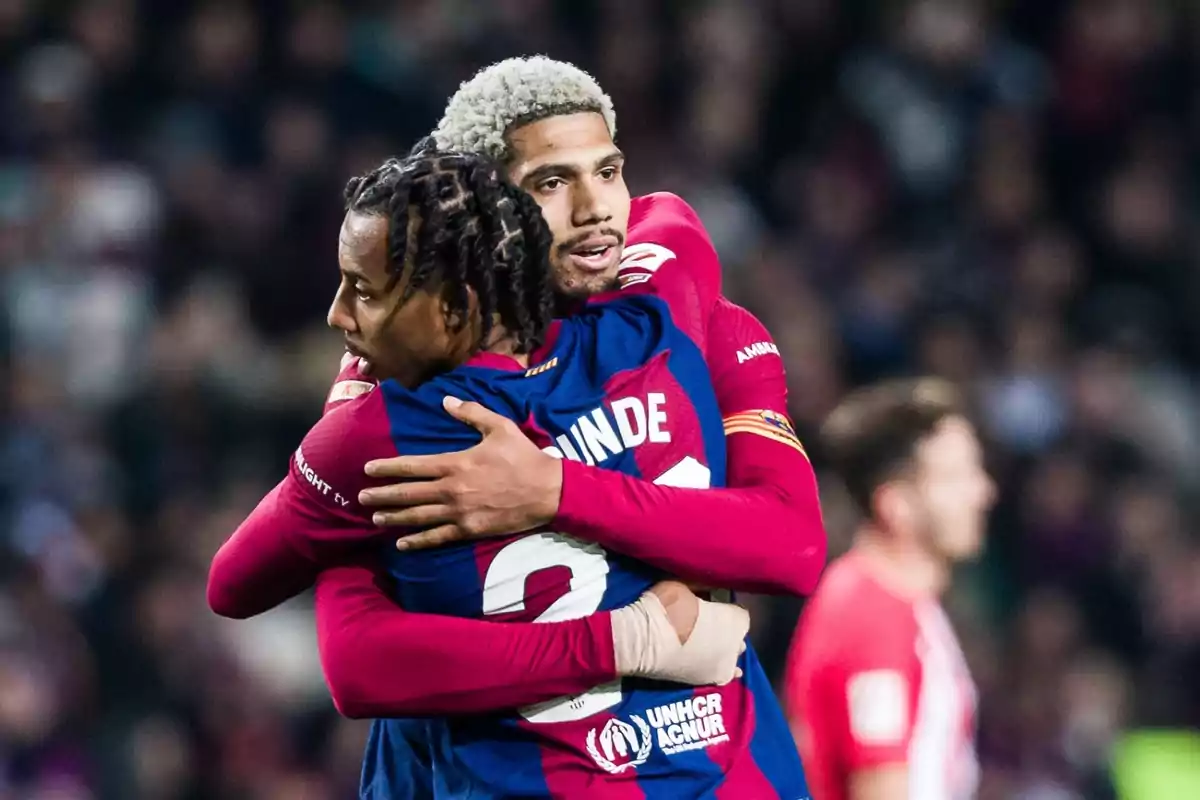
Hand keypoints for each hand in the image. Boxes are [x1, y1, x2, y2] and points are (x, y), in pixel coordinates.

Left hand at [359, 396, 563, 549]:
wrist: (547, 491)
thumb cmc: (523, 457)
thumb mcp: (500, 427)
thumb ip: (471, 412)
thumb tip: (446, 400)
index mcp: (456, 463)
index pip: (413, 465)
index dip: (388, 468)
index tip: (368, 469)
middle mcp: (452, 489)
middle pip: (409, 493)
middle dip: (383, 495)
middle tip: (361, 497)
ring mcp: (459, 512)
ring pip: (418, 517)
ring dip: (394, 518)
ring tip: (375, 518)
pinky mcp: (470, 529)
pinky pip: (438, 537)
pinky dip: (418, 541)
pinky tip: (402, 543)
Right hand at [611, 581, 746, 684]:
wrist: (647, 641)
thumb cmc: (667, 608)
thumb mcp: (684, 586)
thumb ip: (700, 588)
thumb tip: (706, 586)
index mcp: (734, 618)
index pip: (739, 613)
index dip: (726, 609)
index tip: (714, 606)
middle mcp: (736, 642)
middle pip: (738, 635)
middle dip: (728, 630)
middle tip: (711, 625)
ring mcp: (726, 663)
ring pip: (734, 655)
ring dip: (727, 650)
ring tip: (713, 646)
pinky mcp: (711, 679)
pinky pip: (726, 674)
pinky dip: (726, 670)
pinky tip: (725, 669)